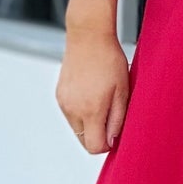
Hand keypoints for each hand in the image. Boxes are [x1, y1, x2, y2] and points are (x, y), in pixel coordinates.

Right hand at [56, 26, 131, 153]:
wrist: (88, 36)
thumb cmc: (110, 60)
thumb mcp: (123, 91)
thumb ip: (118, 120)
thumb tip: (111, 141)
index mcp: (91, 110)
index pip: (95, 147)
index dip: (108, 144)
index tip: (116, 132)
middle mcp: (73, 109)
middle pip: (84, 141)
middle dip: (98, 135)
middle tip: (111, 116)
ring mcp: (64, 103)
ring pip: (77, 128)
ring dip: (90, 123)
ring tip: (102, 101)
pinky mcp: (59, 95)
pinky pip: (71, 115)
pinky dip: (81, 112)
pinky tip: (91, 94)